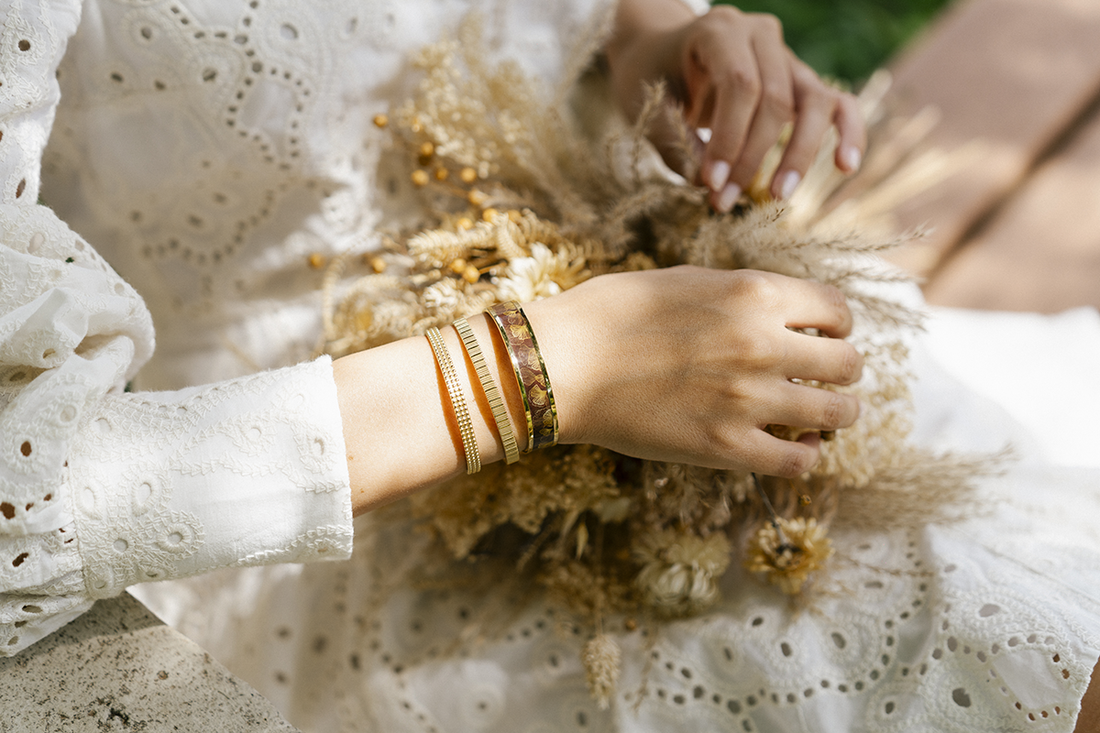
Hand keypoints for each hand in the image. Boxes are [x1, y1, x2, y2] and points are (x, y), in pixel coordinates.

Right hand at [524, 266, 862, 476]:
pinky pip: (798, 461)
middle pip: (848, 363)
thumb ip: (740, 295)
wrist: (563, 363)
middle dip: (842, 369)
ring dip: (839, 414)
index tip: (826, 334)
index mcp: (753, 294)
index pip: (837, 308)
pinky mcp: (726, 447)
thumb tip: (776, 312)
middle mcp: (762, 344)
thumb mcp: (686, 280)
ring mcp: (747, 399)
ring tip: (828, 416)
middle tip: (827, 376)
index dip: (838, 324)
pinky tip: (799, 445)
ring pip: (837, 413)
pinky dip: (809, 454)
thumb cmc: (611, 313)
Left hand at [604, 0, 866, 210]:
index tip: (712, 184)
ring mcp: (787, 57)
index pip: (741, 83)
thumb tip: (713, 185)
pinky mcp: (802, 82)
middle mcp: (760, 36)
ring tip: (780, 196)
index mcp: (720, 30)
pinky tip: (845, 167)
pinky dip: (848, 133)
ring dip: (800, 154)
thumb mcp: (649, 107)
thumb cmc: (651, 77)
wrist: (660, 52)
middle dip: (753, 157)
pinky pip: (838, 104)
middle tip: (725, 201)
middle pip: (777, 98)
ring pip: (816, 101)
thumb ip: (677, 143)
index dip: (730, 138)